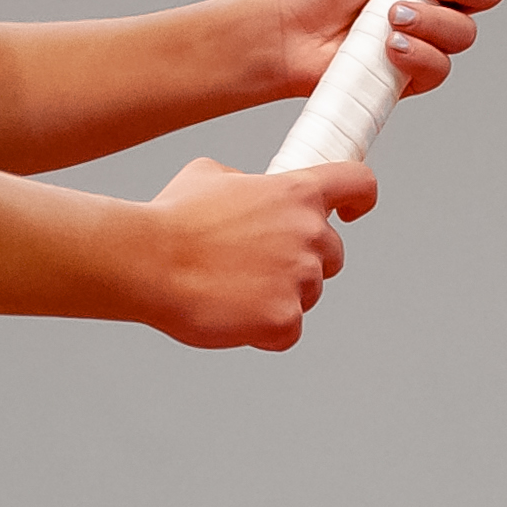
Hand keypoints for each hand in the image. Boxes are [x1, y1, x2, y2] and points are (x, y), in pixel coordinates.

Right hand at [139, 156, 374, 349]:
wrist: (148, 261)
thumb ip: (246, 182)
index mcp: (295, 193)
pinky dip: (264, 331)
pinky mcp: (284, 320)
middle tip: (256, 265)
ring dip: (279, 296)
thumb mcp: (209, 175)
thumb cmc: (171, 219)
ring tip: (232, 289)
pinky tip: (231, 315)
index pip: (358, 184)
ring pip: (309, 295)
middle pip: (332, 255)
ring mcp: (299, 279)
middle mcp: (308, 234)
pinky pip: (288, 331)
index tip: (352, 211)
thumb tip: (250, 193)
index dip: (359, 198)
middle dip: (302, 261)